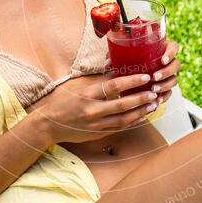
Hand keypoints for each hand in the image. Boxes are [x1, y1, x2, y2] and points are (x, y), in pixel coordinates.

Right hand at [33, 72, 160, 144]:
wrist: (47, 123)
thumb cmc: (62, 99)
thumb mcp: (77, 84)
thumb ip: (97, 79)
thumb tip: (117, 69)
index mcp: (88, 93)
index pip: (114, 86)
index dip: (132, 81)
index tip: (145, 76)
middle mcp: (93, 109)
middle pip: (123, 104)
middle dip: (141, 98)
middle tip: (154, 92)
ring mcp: (95, 124)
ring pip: (124, 119)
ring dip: (140, 111)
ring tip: (153, 104)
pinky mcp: (97, 133)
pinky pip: (119, 128)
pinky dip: (132, 122)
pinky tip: (141, 116)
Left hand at [103, 39, 181, 105]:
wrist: (128, 78)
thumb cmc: (127, 61)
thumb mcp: (122, 57)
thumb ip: (116, 57)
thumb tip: (108, 63)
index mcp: (161, 49)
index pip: (174, 47)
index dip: (171, 53)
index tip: (162, 60)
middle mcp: (167, 62)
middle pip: (176, 65)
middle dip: (167, 72)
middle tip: (154, 77)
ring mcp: (168, 75)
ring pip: (174, 80)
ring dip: (165, 85)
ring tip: (154, 90)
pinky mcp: (166, 88)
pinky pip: (169, 93)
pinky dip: (164, 97)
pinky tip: (157, 101)